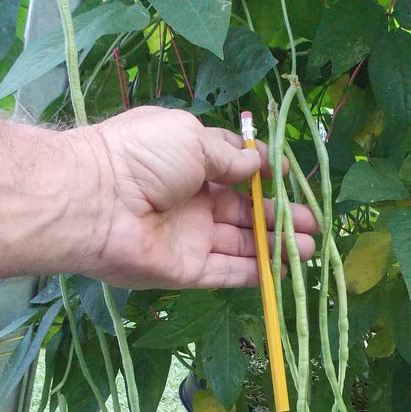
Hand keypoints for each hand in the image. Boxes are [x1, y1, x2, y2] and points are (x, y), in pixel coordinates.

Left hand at [76, 107, 317, 289]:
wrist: (96, 202)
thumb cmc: (141, 157)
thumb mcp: (191, 138)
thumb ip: (229, 156)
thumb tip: (258, 165)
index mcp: (189, 162)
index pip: (235, 169)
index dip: (263, 173)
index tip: (289, 177)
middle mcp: (192, 200)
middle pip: (245, 211)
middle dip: (281, 215)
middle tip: (314, 222)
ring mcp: (191, 237)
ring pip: (243, 243)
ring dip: (277, 245)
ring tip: (312, 246)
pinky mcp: (188, 271)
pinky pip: (228, 272)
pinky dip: (257, 272)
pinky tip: (285, 270)